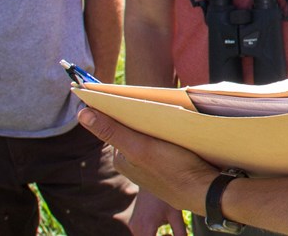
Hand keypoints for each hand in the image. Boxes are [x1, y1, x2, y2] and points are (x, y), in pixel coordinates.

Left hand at [78, 108, 216, 219]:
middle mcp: (134, 163)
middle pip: (135, 130)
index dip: (126, 109)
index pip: (118, 125)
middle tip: (159, 108)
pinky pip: (164, 144)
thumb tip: (82, 113)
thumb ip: (112, 131)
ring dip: (158, 125)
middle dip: (144, 118)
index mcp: (122, 158)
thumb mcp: (140, 147)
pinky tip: (179, 132)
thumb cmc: (174, 169)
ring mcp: (152, 165)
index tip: (137, 98)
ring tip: (172, 118)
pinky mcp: (168, 166)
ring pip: (151, 136)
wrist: (206, 191)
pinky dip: (169, 135)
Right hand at [127, 190, 185, 235]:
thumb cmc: (166, 196)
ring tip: (168, 230)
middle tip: (170, 234)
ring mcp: (133, 225)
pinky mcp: (132, 222)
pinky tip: (160, 224)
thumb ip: (180, 232)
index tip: (170, 235)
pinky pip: (141, 234)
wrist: (152, 176)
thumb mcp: (175, 215)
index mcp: (146, 227)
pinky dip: (150, 234)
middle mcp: (136, 227)